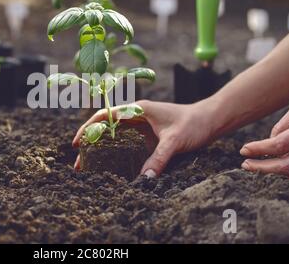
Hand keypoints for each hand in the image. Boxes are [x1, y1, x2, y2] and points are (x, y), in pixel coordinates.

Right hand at [72, 100, 213, 177]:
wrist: (211, 120)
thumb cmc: (193, 123)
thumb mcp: (175, 141)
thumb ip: (159, 158)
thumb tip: (144, 179)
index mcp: (138, 109)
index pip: (105, 116)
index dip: (87, 128)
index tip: (77, 143)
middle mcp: (136, 116)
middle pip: (105, 128)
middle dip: (90, 143)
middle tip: (79, 163)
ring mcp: (142, 126)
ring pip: (114, 137)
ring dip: (101, 149)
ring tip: (88, 166)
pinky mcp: (148, 136)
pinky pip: (127, 144)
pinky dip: (116, 153)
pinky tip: (110, 166)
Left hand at [240, 97, 288, 180]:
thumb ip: (286, 124)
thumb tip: (271, 142)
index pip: (280, 144)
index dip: (258, 149)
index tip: (243, 150)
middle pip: (287, 166)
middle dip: (262, 167)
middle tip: (246, 164)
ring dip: (276, 171)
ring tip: (262, 162)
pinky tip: (282, 163)